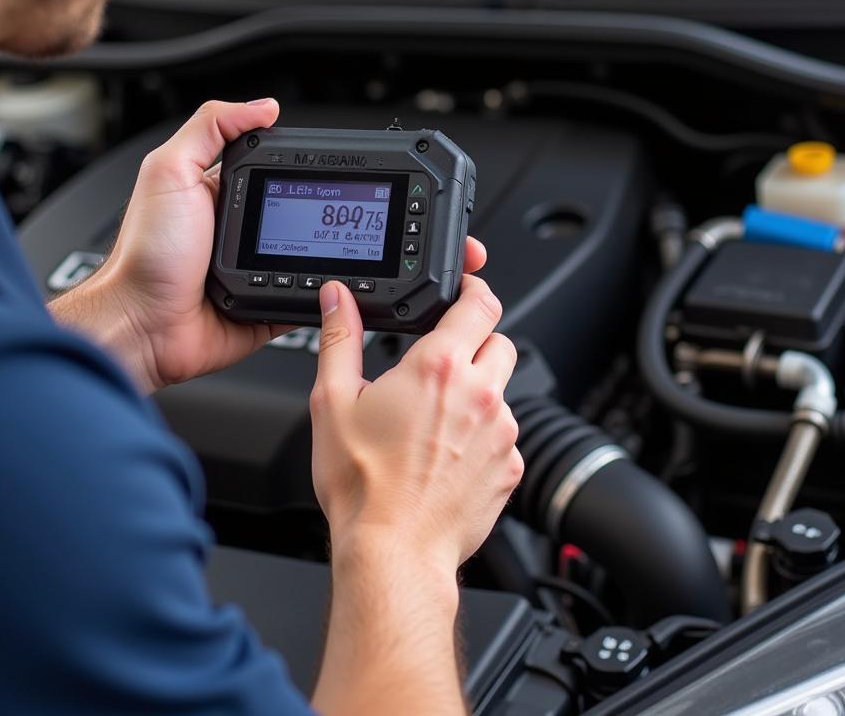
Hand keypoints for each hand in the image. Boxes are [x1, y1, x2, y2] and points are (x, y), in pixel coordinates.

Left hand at [52, 98, 488, 395]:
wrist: (139, 326)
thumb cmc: (144, 254)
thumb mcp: (169, 172)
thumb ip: (210, 128)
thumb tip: (262, 106)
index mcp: (232, 194)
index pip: (289, 173)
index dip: (321, 171)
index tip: (356, 167)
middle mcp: (252, 232)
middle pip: (314, 215)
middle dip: (350, 214)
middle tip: (386, 211)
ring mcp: (265, 272)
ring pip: (321, 258)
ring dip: (349, 254)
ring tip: (385, 245)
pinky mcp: (272, 309)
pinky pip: (313, 301)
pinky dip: (334, 296)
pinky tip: (354, 287)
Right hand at [310, 275, 522, 574]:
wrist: (393, 552)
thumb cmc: (362, 485)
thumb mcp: (333, 402)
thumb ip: (338, 339)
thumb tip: (338, 301)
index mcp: (439, 367)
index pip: (481, 304)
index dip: (475, 291)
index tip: (465, 293)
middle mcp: (480, 394)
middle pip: (500, 342)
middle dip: (476, 343)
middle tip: (442, 364)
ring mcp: (501, 433)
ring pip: (502, 391)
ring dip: (478, 393)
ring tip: (436, 421)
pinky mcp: (511, 468)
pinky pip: (505, 436)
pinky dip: (484, 437)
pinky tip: (448, 456)